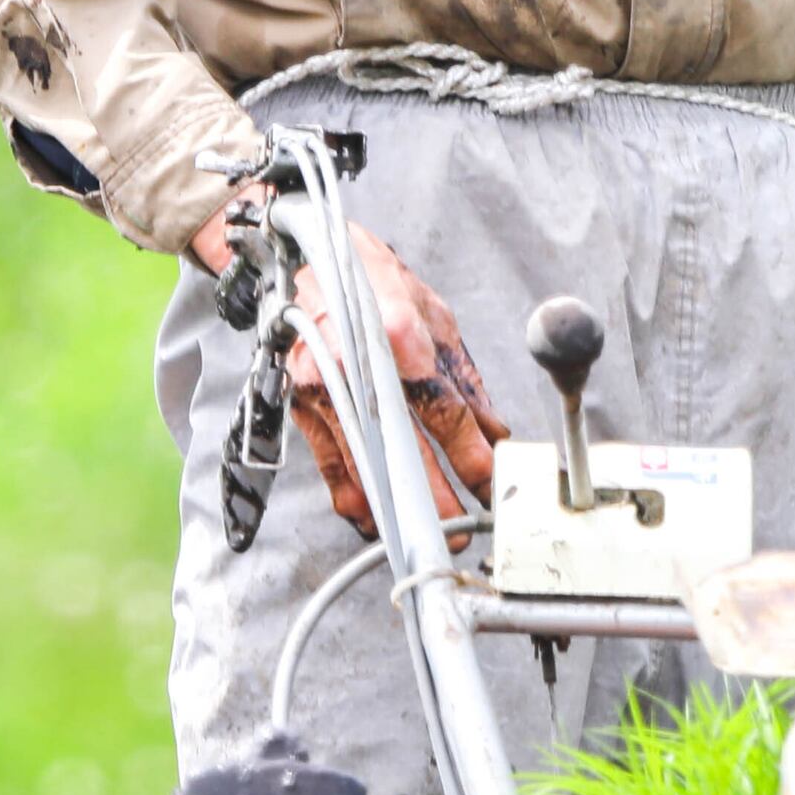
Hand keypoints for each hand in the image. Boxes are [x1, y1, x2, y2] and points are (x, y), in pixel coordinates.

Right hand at [191, 197, 503, 531]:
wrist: (306, 260)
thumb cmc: (374, 283)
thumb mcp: (433, 316)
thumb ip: (463, 379)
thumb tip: (494, 432)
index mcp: (396, 333)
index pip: (442, 411)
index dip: (471, 455)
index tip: (491, 483)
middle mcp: (354, 364)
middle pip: (400, 449)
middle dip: (434, 500)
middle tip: (461, 530)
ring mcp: (321, 388)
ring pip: (362, 466)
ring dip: (396, 510)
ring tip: (426, 534)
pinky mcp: (301, 406)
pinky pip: (330, 466)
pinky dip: (355, 499)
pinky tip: (379, 518)